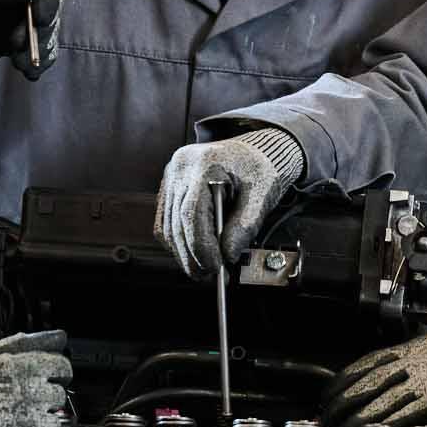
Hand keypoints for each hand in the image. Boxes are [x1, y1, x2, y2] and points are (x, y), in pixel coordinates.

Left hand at [0, 0, 62, 80]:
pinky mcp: (12, 43)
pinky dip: (37, 63)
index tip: (40, 17)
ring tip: (25, 65)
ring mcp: (17, 20)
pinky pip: (33, 52)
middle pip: (48, 9)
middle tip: (24, 47)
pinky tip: (31, 73)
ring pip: (44, 33)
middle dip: (43, 30)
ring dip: (41, 50)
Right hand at [0, 330, 71, 426]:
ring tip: (20, 425)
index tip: (50, 378)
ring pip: (55, 423)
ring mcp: (31, 420)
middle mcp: (34, 390)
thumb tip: (47, 339)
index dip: (56, 373)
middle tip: (29, 404)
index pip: (62, 366)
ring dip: (43, 425)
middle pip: (59, 396)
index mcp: (25, 365)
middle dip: (47, 399)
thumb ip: (20, 347)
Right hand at [153, 129, 304, 280]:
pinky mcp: (169, 185)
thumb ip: (245, 225)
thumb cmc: (260, 168)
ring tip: (203, 268)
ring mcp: (171, 175)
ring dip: (183, 253)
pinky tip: (192, 252)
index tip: (215, 267)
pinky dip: (177, 241)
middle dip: (192, 256)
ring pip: (167, 226)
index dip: (201, 246)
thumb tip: (228, 255)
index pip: (191, 214)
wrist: (255, 151)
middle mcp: (180, 167)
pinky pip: (165, 221)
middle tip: (210, 276)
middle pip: (176, 223)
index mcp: (204, 164)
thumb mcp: (261, 195)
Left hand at [321, 331, 426, 426]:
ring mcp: (418, 383)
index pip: (362, 364)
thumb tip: (388, 367)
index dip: (341, 380)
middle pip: (363, 384)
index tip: (328, 393)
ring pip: (377, 401)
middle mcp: (408, 364)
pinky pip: (401, 415)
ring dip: (355, 418)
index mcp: (406, 349)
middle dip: (341, 402)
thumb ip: (408, 356)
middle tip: (327, 417)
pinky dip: (382, 426)